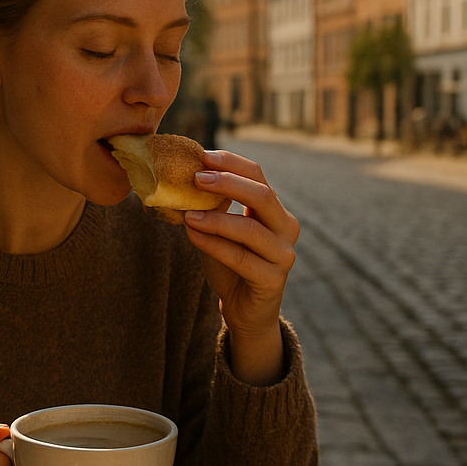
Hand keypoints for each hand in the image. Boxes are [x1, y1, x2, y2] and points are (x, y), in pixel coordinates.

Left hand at [181, 149, 299, 385]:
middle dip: (227, 183)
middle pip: (262, 195)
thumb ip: (210, 206)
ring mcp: (283, 254)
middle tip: (195, 177)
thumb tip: (179, 177)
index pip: (258, 175)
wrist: (243, 310)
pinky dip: (214, 244)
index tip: (202, 155)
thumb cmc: (230, 265)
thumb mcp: (219, 230)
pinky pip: (241, 257)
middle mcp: (286, 228)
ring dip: (215, 218)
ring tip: (187, 213)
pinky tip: (192, 235)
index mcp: (274, 210)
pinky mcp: (273, 279)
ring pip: (250, 228)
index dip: (231, 163)